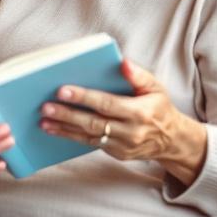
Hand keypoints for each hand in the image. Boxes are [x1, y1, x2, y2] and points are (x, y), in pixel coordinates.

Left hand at [39, 59, 207, 185]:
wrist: (172, 140)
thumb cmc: (159, 107)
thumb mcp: (156, 87)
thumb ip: (138, 75)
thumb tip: (122, 61)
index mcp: (139, 112)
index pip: (106, 104)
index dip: (83, 97)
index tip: (61, 91)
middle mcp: (130, 131)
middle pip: (93, 122)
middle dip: (67, 114)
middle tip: (45, 107)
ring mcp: (123, 146)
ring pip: (88, 136)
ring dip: (64, 129)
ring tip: (44, 121)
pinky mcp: (117, 154)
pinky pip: (91, 145)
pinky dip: (72, 137)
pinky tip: (56, 129)